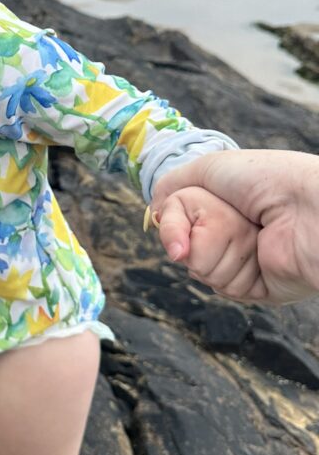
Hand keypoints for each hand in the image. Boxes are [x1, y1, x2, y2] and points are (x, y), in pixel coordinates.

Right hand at [151, 150, 318, 303]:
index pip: (179, 219)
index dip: (172, 220)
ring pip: (197, 265)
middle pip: (182, 244)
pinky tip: (255, 254)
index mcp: (227, 204)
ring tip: (250, 232)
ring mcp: (243, 260)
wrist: (308, 211)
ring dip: (215, 246)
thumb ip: (172, 184)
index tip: (167, 212)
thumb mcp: (209, 167)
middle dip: (189, 231)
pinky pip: (218, 284)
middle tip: (222, 215)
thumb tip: (152, 210)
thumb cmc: (268, 180)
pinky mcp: (254, 287)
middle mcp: (234, 232)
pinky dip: (229, 267)